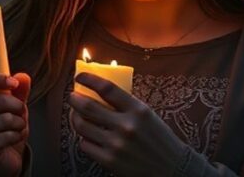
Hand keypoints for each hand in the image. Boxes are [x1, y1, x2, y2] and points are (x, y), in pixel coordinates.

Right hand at [0, 72, 30, 176]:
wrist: (1, 154)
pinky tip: (13, 138)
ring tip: (16, 126)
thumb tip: (23, 77)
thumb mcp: (14, 103)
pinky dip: (18, 135)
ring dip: (20, 122)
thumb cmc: (4, 123)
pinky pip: (8, 135)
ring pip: (6, 119)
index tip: (14, 83)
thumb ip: (19, 89)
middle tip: (20, 112)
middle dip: (18, 106)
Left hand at [69, 73, 183, 175]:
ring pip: (82, 126)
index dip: (90, 80)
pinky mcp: (109, 160)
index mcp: (138, 110)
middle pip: (88, 107)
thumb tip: (100, 92)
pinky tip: (88, 135)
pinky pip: (85, 145)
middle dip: (74, 99)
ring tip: (76, 114)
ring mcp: (116, 144)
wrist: (171, 167)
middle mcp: (126, 126)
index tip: (80, 77)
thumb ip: (127, 105)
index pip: (107, 89)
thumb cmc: (159, 139)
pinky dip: (84, 138)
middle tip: (72, 96)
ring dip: (75, 117)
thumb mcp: (147, 115)